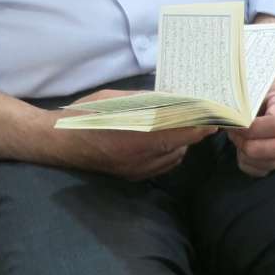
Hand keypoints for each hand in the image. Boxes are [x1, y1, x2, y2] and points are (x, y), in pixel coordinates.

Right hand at [53, 88, 214, 180]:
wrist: (57, 143)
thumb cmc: (85, 115)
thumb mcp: (117, 100)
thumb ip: (149, 102)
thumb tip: (176, 98)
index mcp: (140, 137)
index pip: (184, 133)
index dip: (203, 125)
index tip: (217, 116)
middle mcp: (142, 159)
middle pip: (182, 146)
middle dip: (192, 132)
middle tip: (199, 116)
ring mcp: (136, 171)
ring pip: (173, 158)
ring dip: (181, 143)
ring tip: (179, 125)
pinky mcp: (131, 176)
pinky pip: (161, 166)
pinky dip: (168, 153)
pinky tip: (163, 140)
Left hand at [226, 82, 274, 177]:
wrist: (268, 94)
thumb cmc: (258, 87)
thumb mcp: (253, 85)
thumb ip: (242, 100)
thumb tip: (226, 117)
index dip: (251, 128)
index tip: (233, 123)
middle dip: (250, 146)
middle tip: (233, 134)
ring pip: (272, 163)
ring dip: (247, 156)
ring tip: (236, 140)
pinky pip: (265, 171)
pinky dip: (248, 165)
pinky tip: (241, 151)